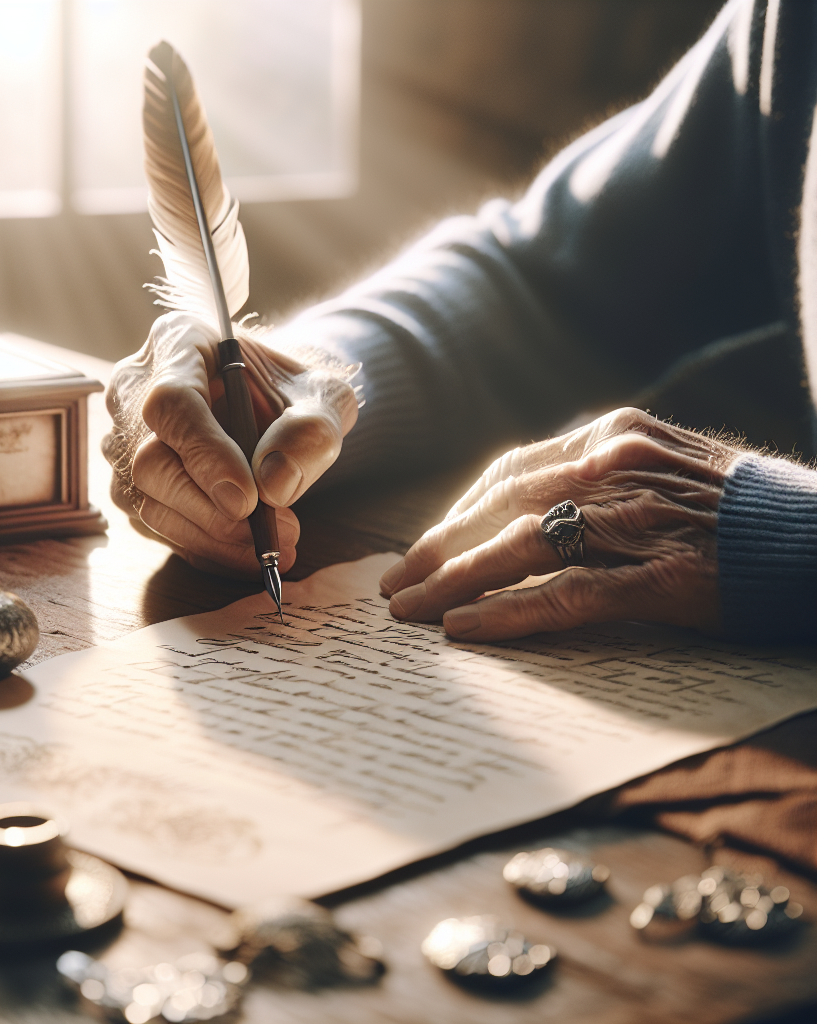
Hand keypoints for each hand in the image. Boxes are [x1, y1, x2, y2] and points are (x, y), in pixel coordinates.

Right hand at [103, 312, 358, 575]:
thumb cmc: (292, 391)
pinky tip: (247, 549)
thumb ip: (310, 432)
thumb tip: (275, 486)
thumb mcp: (322, 397)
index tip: (248, 500)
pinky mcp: (132, 485)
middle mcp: (135, 389)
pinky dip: (206, 547)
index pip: (172, 401)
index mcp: (177, 342)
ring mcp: (126, 441)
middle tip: (270, 531)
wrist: (275, 405)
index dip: (206, 455)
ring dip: (213, 536)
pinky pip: (159, 528)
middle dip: (212, 509)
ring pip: (149, 503)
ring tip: (276, 543)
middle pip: (150, 462)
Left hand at [379, 408, 742, 640]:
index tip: (421, 549)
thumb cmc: (737, 510)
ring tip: (410, 613)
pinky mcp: (665, 573)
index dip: (455, 516)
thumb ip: (593, 481)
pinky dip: (510, 612)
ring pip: (522, 547)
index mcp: (611, 434)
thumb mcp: (659, 469)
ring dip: (455, 582)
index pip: (508, 474)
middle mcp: (616, 464)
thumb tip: (515, 519)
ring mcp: (640, 517)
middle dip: (437, 549)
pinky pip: (569, 594)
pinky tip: (466, 629)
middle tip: (395, 587)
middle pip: (502, 507)